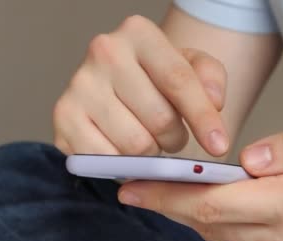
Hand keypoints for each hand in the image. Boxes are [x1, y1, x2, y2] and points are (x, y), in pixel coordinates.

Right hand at [53, 15, 228, 156]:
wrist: (117, 85)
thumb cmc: (159, 79)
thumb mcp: (193, 68)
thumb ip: (211, 78)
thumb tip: (214, 102)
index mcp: (139, 33)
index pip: (178, 81)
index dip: (203, 118)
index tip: (219, 146)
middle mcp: (104, 52)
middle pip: (160, 119)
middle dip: (176, 138)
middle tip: (172, 135)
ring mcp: (79, 85)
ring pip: (136, 144)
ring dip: (152, 153)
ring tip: (149, 138)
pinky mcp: (63, 118)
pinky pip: (107, 160)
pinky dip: (124, 165)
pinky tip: (125, 149)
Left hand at [118, 115, 282, 240]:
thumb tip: (246, 159)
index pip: (214, 203)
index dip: (167, 197)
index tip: (133, 188)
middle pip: (209, 226)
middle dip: (169, 207)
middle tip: (138, 189)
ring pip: (223, 240)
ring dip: (195, 218)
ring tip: (174, 195)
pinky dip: (223, 230)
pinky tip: (218, 211)